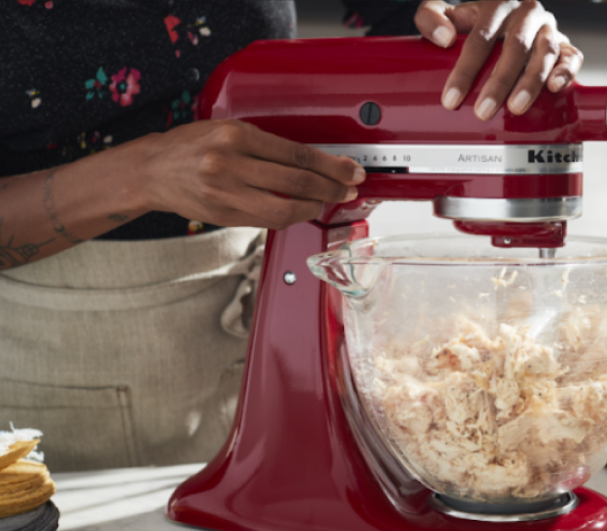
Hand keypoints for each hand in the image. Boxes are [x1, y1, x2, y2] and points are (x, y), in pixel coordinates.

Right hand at [136, 119, 364, 228]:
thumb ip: (266, 146)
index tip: (350, 171)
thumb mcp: (229, 130)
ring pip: (285, 208)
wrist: (152, 170)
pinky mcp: (224, 215)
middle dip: (331, 188)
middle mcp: (230, 163)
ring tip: (328, 201)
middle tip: (349, 189)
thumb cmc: (192, 146)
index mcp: (236, 135)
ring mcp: (226, 192)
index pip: (298, 154)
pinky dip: (290, 216)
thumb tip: (314, 162)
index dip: (331, 166)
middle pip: (297, 181)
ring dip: (315, 207)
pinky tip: (302, 210)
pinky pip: (267, 220)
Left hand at [415, 0, 583, 119]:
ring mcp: (548, 29)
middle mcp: (525, 14)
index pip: (480, 37)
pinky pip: (572, 56)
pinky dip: (566, 71)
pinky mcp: (565, 44)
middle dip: (499, 82)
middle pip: (515, 47)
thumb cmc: (476, 23)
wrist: (507, 19)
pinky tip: (555, 88)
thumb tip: (444, 38)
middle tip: (483, 110)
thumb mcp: (448, 14)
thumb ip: (430, 17)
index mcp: (497, 5)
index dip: (466, 69)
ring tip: (516, 108)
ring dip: (531, 82)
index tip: (452, 98)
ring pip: (545, 53)